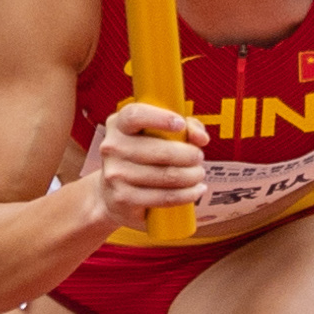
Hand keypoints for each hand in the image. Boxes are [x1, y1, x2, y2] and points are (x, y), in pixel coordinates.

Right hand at [88, 101, 209, 230]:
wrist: (113, 194)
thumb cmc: (143, 157)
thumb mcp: (159, 134)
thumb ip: (186, 127)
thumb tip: (201, 138)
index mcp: (118, 125)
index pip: (135, 115)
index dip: (161, 118)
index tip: (181, 124)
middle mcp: (112, 147)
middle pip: (161, 151)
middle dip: (190, 155)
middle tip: (199, 157)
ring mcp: (116, 174)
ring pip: (167, 175)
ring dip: (192, 175)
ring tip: (198, 174)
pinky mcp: (124, 198)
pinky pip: (164, 196)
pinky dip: (187, 194)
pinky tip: (196, 190)